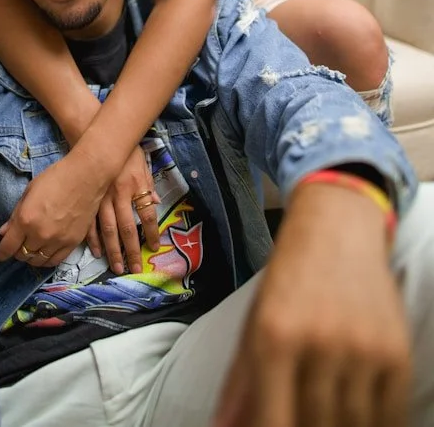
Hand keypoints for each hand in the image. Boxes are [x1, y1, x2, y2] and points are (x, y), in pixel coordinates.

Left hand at [0, 152, 104, 267]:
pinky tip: (44, 253)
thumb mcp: (29, 191)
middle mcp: (40, 234)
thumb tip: (3, 233)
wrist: (86, 176)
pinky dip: (46, 260)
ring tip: (31, 248)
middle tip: (18, 244)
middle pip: (22, 255)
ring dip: (31, 257)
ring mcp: (57, 241)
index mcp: (26, 219)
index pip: (8, 247)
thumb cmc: (55, 178)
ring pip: (38, 261)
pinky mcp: (73, 243)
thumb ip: (15, 215)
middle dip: (16, 251)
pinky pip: (55, 261)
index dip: (0, 254)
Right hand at [86, 146, 159, 274]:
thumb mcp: (141, 163)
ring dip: (113, 250)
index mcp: (135, 185)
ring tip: (117, 267)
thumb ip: (147, 184)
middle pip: (127, 228)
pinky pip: (90, 223)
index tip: (154, 248)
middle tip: (135, 269)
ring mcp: (101, 198)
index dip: (152, 233)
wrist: (95, 137)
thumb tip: (154, 202)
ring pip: (108, 230)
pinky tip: (97, 251)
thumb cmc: (122, 151)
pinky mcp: (88, 198)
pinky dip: (93, 239)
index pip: (147, 215)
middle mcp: (119, 195)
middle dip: (131, 251)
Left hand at [214, 183, 410, 426]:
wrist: (337, 228)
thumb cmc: (289, 279)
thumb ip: (240, 382)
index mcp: (274, 335)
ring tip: (326, 416)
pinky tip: (359, 415)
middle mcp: (319, 341)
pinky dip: (375, 423)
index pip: (274, 422)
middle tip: (301, 417)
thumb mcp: (255, 321)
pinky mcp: (396, 351)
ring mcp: (361, 347)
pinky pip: (390, 414)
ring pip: (352, 425)